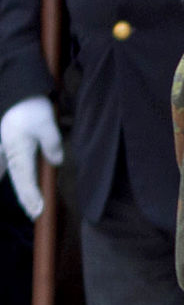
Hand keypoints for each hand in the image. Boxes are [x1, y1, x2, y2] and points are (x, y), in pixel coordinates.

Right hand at [0, 96, 62, 218]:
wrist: (16, 91)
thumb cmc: (30, 108)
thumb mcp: (46, 124)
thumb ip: (52, 144)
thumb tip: (56, 163)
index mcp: (18, 152)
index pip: (25, 180)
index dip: (31, 197)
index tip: (37, 212)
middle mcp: (8, 154)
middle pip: (15, 179)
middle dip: (24, 196)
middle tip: (32, 213)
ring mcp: (4, 149)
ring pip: (7, 171)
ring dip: (19, 185)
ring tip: (29, 203)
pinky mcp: (6, 144)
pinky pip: (5, 163)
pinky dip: (7, 170)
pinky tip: (9, 173)